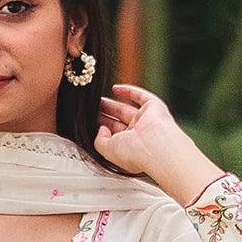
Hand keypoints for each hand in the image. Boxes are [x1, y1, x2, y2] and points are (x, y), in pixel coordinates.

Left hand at [94, 82, 222, 205]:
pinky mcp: (153, 107)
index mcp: (128, 148)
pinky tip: (115, 88)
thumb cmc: (133, 153)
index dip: (99, 127)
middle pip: (116, 122)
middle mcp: (138, 135)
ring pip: (125, 109)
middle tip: (88, 107)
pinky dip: (128, 91)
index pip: (111, 136)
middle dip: (102, 114)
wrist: (155, 147)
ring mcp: (146, 121)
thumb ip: (100, 142)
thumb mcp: (108, 151)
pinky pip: (140, 96)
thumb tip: (101, 129)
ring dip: (110, 104)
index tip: (86, 121)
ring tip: (94, 98)